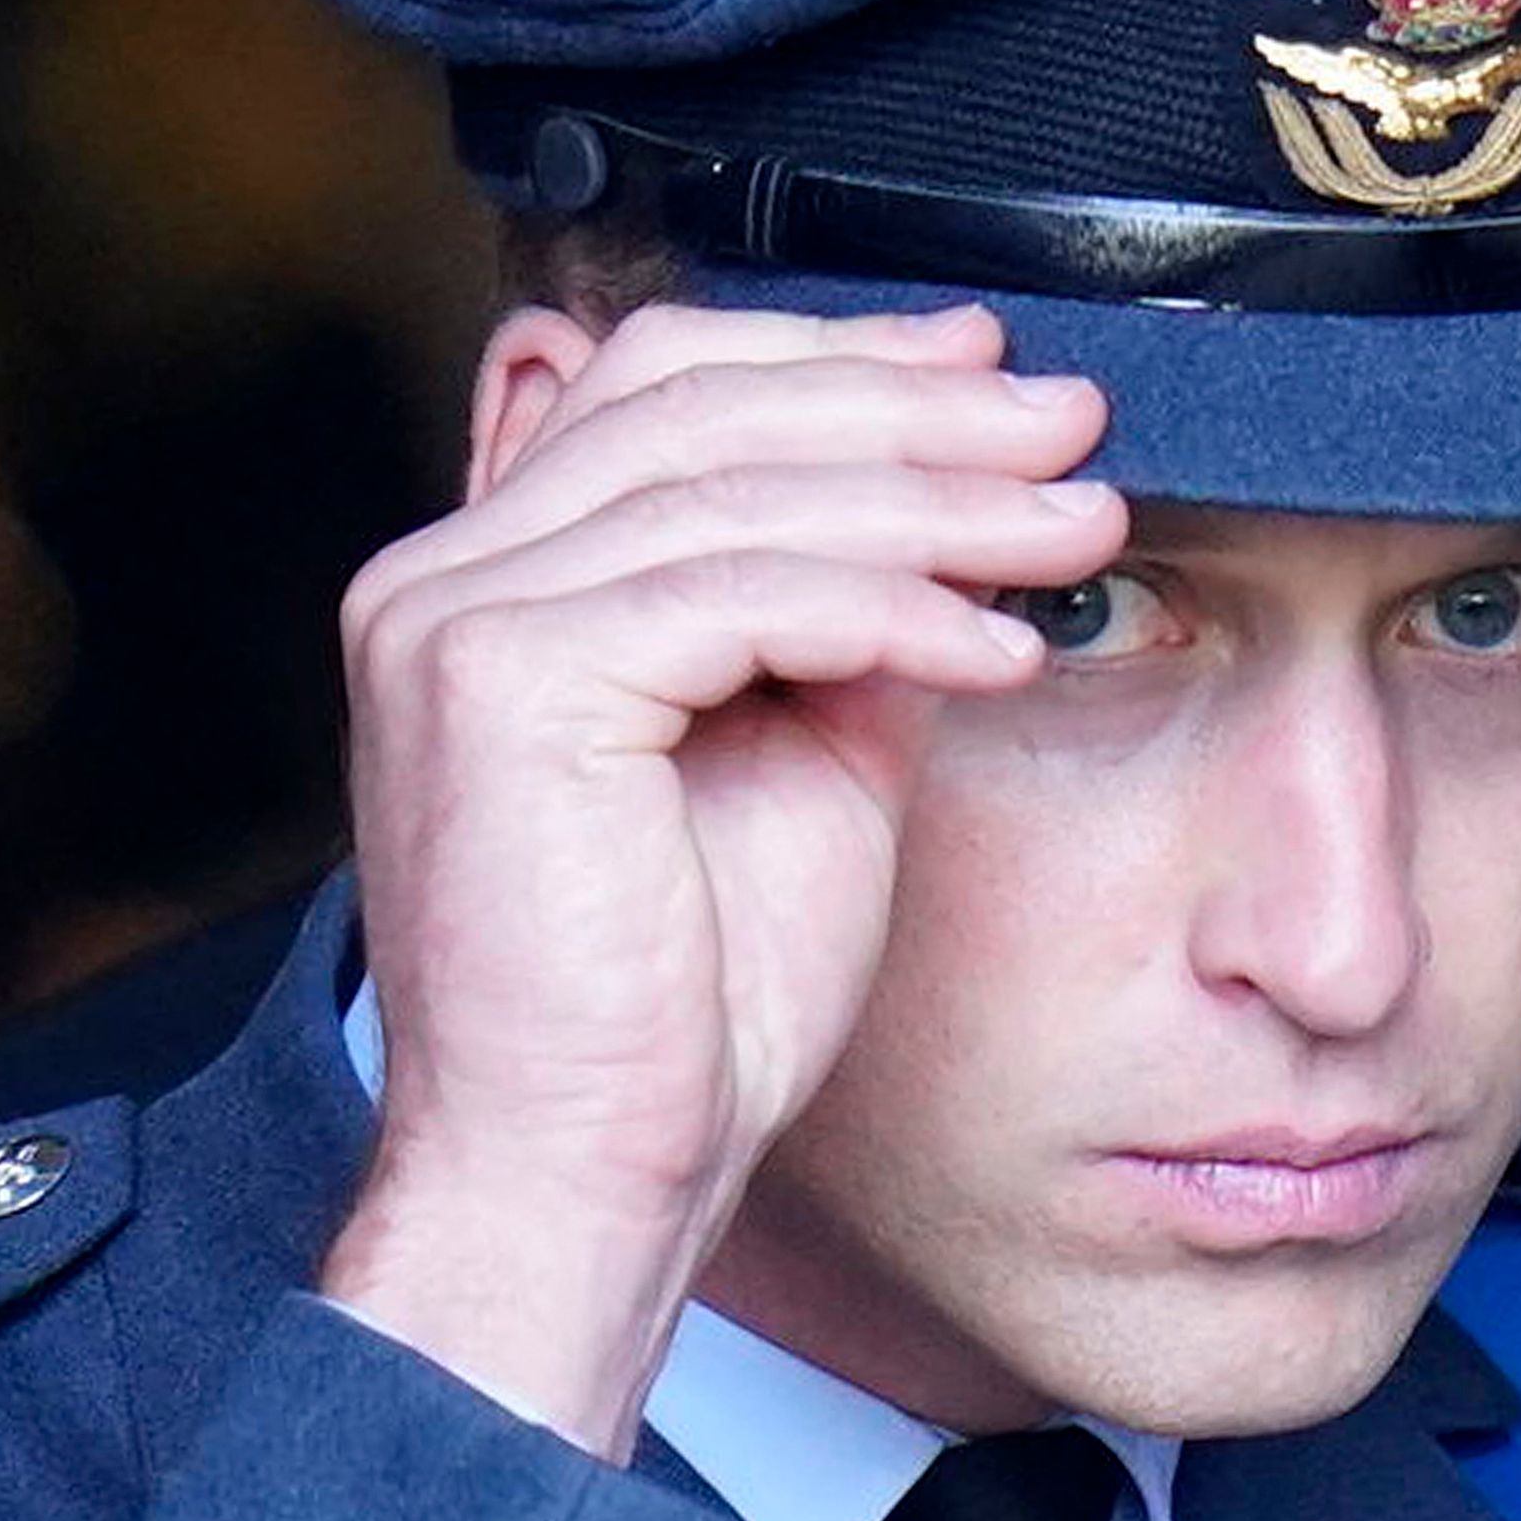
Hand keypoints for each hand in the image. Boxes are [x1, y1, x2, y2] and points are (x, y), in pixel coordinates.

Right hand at [319, 302, 1122, 1451]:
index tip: (991, 367)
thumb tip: (959, 514)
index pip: (667, 382)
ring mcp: (454, 619)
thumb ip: (847, 618)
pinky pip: (745, 596)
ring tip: (1078, 523)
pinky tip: (1004, 645)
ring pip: (743, 493)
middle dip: (918, 410)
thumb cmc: (688, 995)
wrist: (599, 1162)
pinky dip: (898, 609)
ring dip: (942, 501)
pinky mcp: (501, 681)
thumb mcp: (804, 751)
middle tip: (1072, 425)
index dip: (840, 359)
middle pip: (707, 406)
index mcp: (495, 577)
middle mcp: (442, 574)